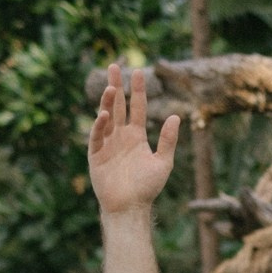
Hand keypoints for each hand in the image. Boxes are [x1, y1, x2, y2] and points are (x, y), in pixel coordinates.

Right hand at [89, 64, 179, 215]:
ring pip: (106, 116)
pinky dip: (100, 125)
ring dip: (108, 102)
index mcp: (137, 136)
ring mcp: (107, 143)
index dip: (138, 90)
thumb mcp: (163, 162)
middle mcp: (121, 136)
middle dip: (117, 86)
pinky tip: (105, 115)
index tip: (138, 71)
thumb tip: (175, 116)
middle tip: (115, 66)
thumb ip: (168, 140)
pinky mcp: (96, 154)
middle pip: (118, 106)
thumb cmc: (147, 187)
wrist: (130, 207)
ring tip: (112, 86)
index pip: (138, 108)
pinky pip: (97, 136)